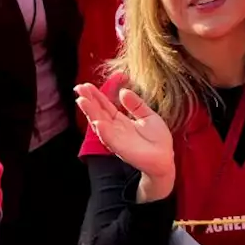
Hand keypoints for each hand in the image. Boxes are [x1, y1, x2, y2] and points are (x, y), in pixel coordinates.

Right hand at [75, 83, 175, 198]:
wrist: (165, 158)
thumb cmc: (158, 139)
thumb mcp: (148, 115)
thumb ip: (135, 104)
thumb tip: (123, 91)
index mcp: (121, 121)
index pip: (105, 106)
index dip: (96, 96)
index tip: (86, 85)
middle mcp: (115, 129)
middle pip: (98, 113)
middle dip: (88, 100)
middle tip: (79, 88)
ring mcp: (116, 139)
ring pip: (99, 123)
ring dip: (90, 113)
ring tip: (82, 100)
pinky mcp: (121, 149)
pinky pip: (109, 139)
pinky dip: (103, 130)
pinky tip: (97, 122)